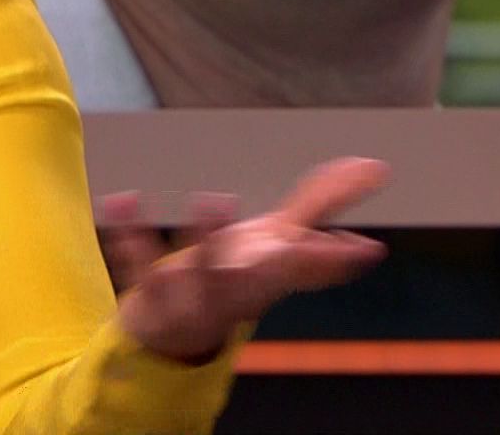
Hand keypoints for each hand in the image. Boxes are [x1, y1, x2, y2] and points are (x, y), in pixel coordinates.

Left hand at [105, 156, 390, 362]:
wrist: (173, 333)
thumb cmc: (237, 275)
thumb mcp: (282, 238)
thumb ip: (323, 201)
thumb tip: (377, 167)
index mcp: (271, 276)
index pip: (306, 270)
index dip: (333, 260)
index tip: (368, 249)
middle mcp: (237, 290)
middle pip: (260, 280)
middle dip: (277, 266)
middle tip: (289, 245)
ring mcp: (193, 294)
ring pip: (203, 272)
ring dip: (208, 238)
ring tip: (215, 199)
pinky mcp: (150, 292)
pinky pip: (139, 263)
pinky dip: (129, 232)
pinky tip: (122, 200)